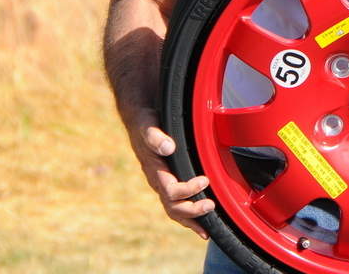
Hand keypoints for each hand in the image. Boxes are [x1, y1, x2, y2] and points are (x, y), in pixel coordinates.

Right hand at [127, 106, 214, 237]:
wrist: (139, 122)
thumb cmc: (145, 124)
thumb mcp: (147, 126)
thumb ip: (155, 137)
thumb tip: (168, 148)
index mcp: (154, 171)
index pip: (170, 191)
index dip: (188, 190)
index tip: (204, 180)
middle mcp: (157, 182)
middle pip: (172, 207)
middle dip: (192, 211)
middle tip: (210, 205)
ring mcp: (161, 185)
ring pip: (174, 211)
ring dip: (192, 219)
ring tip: (207, 227)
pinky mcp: (167, 184)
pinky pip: (177, 206)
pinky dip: (189, 218)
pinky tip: (201, 225)